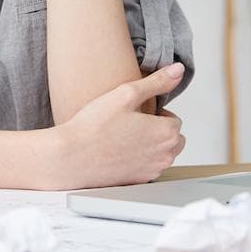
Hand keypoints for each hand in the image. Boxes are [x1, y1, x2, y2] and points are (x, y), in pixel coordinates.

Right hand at [47, 62, 186, 188]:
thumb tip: (178, 70)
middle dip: (158, 130)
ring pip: (162, 154)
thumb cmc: (95, 126)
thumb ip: (156, 82)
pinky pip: (148, 168)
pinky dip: (139, 161)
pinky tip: (118, 152)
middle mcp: (165, 155)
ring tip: (122, 137)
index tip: (134, 112)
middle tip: (130, 123)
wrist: (72, 157)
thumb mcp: (126, 94)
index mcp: (166, 132)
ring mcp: (153, 170)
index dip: (155, 113)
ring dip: (151, 146)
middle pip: (173, 139)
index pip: (174, 119)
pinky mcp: (140, 181)